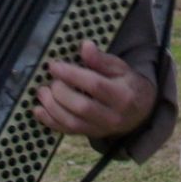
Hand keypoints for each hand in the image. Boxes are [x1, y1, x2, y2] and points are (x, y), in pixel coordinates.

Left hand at [34, 40, 156, 139]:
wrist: (141, 112)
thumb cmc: (127, 84)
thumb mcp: (120, 68)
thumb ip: (101, 59)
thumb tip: (85, 46)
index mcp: (123, 94)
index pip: (95, 85)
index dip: (72, 75)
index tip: (54, 65)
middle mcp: (113, 115)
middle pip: (82, 106)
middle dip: (60, 93)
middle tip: (50, 81)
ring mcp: (101, 129)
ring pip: (72, 122)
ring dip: (52, 108)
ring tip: (42, 92)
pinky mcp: (91, 135)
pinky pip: (68, 131)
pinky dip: (50, 121)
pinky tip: (39, 110)